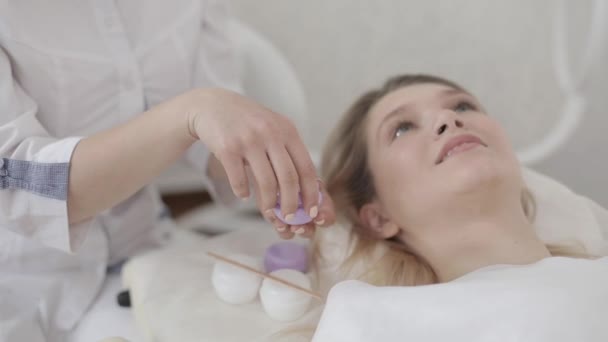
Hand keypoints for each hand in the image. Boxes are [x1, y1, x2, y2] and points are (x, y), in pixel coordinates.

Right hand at [185, 88, 332, 235]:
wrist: (213, 105)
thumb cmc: (248, 123)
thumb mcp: (273, 129)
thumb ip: (287, 153)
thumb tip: (302, 192)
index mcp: (287, 130)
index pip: (307, 167)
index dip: (311, 193)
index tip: (311, 211)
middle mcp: (270, 133)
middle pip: (289, 178)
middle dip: (292, 204)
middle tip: (290, 218)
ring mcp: (248, 140)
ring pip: (266, 182)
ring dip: (269, 203)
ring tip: (268, 210)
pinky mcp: (228, 148)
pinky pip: (240, 180)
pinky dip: (243, 193)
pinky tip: (244, 195)